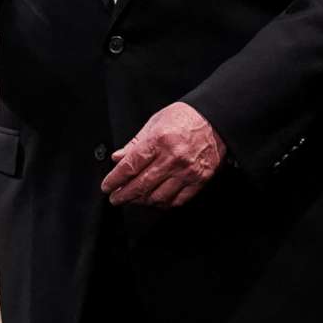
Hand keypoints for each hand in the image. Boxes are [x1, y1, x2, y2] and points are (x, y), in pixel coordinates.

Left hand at [102, 101, 224, 207]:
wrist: (215, 119)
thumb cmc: (185, 118)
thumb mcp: (155, 122)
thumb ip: (135, 144)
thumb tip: (117, 158)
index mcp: (159, 140)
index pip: (130, 166)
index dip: (115, 180)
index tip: (107, 187)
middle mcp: (173, 158)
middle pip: (141, 185)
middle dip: (124, 195)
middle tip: (115, 198)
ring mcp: (187, 171)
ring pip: (158, 197)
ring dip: (142, 201)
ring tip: (134, 199)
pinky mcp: (199, 180)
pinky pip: (177, 200)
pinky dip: (163, 204)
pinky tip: (155, 200)